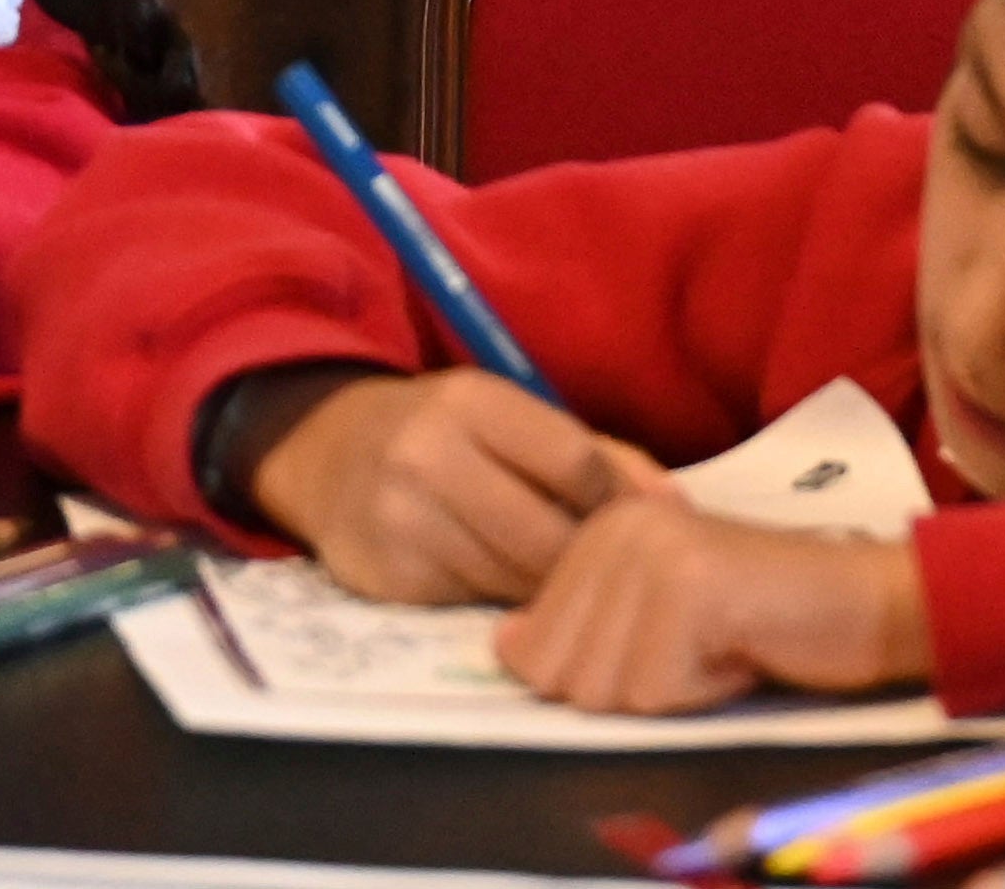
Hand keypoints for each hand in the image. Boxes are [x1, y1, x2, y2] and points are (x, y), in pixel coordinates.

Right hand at [246, 369, 667, 605]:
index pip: (575, 462)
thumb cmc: (444, 431)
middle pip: (547, 532)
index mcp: (471, 400)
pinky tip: (509, 588)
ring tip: (567, 579)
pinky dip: (503, 601)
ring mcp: (402, 520)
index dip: (618, 500)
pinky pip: (474, 602)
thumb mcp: (511, 417)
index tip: (639, 522)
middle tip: (612, 568)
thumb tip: (676, 510)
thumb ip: (600, 457)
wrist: (327, 454)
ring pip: (513, 577)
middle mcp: (428, 455)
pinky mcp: (388, 577)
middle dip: (589, 557)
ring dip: (551, 587)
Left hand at [498, 496, 928, 714]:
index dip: (600, 679)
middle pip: (563, 676)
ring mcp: (653, 553)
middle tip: (695, 651)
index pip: (531, 650)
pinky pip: (657, 691)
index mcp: (598, 529)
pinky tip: (739, 652)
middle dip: (630, 691)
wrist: (860, 601)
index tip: (665, 648)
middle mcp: (616, 528)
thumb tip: (506, 646)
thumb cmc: (756, 621)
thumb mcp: (650, 619)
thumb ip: (580, 628)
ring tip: (718, 647)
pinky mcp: (692, 588)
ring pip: (606, 690)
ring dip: (669, 694)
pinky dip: (701, 693)